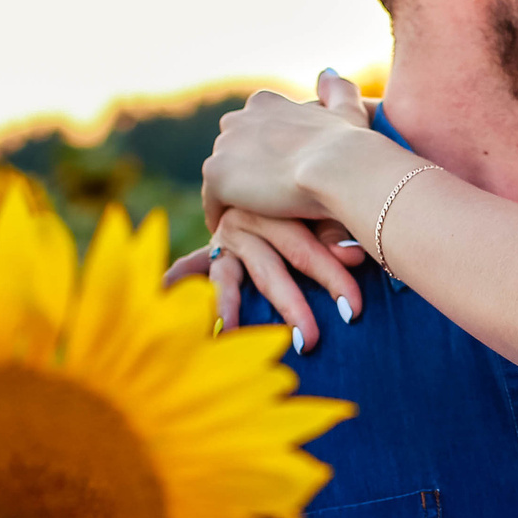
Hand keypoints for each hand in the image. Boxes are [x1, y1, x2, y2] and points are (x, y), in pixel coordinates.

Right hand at [165, 216, 369, 341]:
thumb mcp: (327, 217)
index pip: (305, 248)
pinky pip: (192, 267)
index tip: (351, 310)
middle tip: (310, 341)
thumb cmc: (319, 205)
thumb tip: (353, 255)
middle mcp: (247, 220)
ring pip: (229, 276)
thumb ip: (337, 235)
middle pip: (271, 267)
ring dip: (228, 306)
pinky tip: (165, 293)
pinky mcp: (213, 252)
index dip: (332, 276)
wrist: (288, 176)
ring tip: (226, 333)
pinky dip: (180, 279)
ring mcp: (227, 236)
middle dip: (292, 305)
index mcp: (280, 208)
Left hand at [199, 72, 373, 234]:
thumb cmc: (350, 144)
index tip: (278, 174)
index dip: (265, 154)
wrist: (339, 168)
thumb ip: (337, 89)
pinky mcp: (218, 177)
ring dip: (234, 196)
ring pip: (222, 178)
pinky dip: (223, 218)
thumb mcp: (347, 108)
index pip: (253, 129)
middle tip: (267, 201)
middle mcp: (237, 119)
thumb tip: (328, 73)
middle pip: (232, 152)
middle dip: (245, 173)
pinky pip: (213, 203)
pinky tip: (239, 235)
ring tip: (253, 221)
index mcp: (264, 102)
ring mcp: (224, 147)